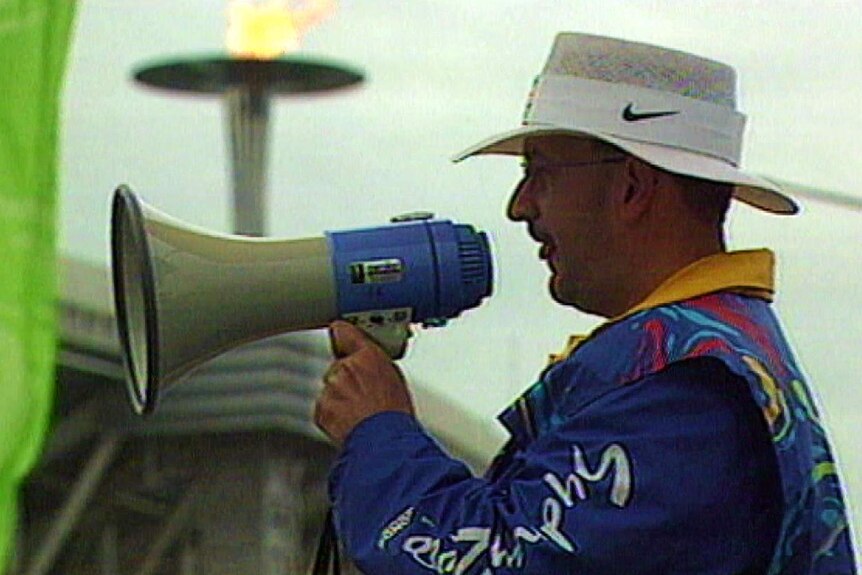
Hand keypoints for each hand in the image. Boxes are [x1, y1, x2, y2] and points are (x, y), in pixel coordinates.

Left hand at [314, 321, 414, 445]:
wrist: (384, 441)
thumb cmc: (395, 415)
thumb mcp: (395, 378)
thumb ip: (376, 364)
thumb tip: (371, 362)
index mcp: (368, 356)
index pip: (344, 332)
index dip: (342, 334)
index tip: (339, 332)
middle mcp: (346, 368)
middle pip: (339, 366)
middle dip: (347, 378)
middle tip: (363, 394)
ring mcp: (331, 388)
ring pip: (331, 388)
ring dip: (341, 398)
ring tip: (360, 413)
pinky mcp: (321, 408)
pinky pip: (324, 407)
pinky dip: (334, 414)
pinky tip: (350, 421)